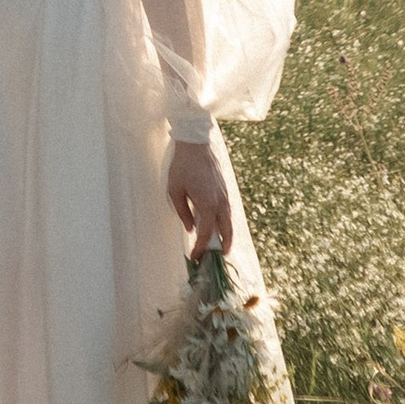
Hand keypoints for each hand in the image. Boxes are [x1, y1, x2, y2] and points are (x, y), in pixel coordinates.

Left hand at [166, 137, 231, 257]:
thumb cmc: (182, 167)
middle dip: (223, 246)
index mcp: (207, 204)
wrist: (196, 144)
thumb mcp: (174, 191)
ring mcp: (225, 196)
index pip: (207, 233)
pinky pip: (228, 212)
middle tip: (219, 258)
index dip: (201, 247)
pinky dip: (226, 223)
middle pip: (226, 231)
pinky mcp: (225, 190)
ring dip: (227, 235)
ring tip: (222, 246)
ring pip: (230, 221)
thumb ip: (182, 212)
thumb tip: (190, 229)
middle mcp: (220, 202)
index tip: (196, 257)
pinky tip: (220, 226)